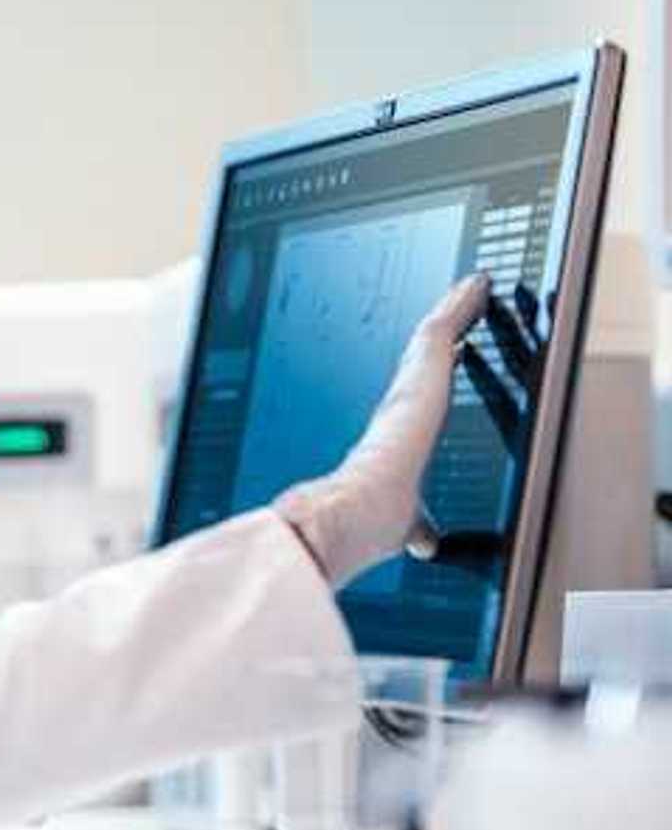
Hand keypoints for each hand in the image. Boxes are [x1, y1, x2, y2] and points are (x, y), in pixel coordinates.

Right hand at [275, 274, 491, 585]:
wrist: (351, 514)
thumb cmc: (368, 521)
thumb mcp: (408, 524)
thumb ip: (421, 527)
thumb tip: (427, 544)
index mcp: (396, 436)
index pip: (416, 396)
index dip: (433, 375)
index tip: (450, 358)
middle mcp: (399, 404)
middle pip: (427, 357)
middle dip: (446, 329)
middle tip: (462, 303)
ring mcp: (409, 385)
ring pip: (434, 335)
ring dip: (455, 308)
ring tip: (474, 287)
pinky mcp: (422, 370)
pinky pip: (444, 326)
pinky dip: (462, 304)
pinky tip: (478, 286)